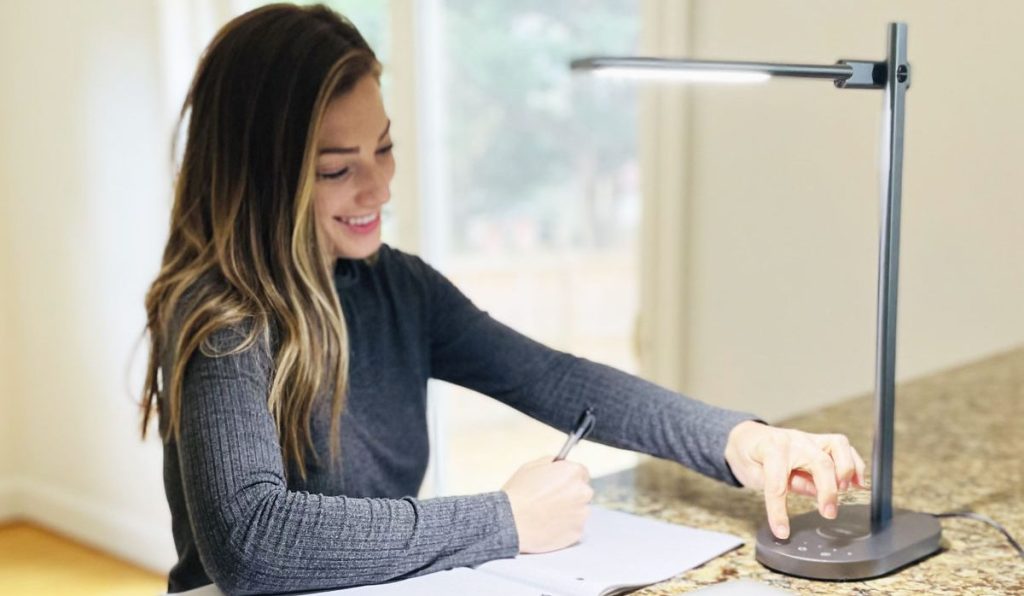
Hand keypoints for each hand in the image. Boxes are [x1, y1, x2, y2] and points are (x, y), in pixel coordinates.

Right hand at [501, 456, 592, 552]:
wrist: (511, 523)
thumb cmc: (518, 495)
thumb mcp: (530, 467)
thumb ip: (550, 461)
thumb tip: (558, 462)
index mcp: (573, 472)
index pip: (581, 472)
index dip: (568, 478)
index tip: (560, 484)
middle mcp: (582, 492)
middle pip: (582, 491)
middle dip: (570, 494)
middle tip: (550, 500)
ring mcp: (581, 514)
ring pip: (578, 510)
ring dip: (568, 511)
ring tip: (547, 514)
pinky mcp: (577, 532)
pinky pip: (574, 527)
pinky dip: (564, 527)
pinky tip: (548, 525)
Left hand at [724, 421, 866, 538]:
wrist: (746, 436)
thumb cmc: (747, 455)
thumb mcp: (752, 474)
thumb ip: (778, 484)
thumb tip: (812, 492)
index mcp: (771, 450)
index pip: (778, 483)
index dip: (780, 511)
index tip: (782, 531)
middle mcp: (794, 441)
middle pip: (819, 462)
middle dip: (828, 490)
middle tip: (829, 513)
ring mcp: (808, 438)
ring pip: (838, 446)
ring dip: (846, 470)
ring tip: (845, 490)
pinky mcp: (818, 440)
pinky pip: (842, 446)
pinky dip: (854, 463)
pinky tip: (857, 482)